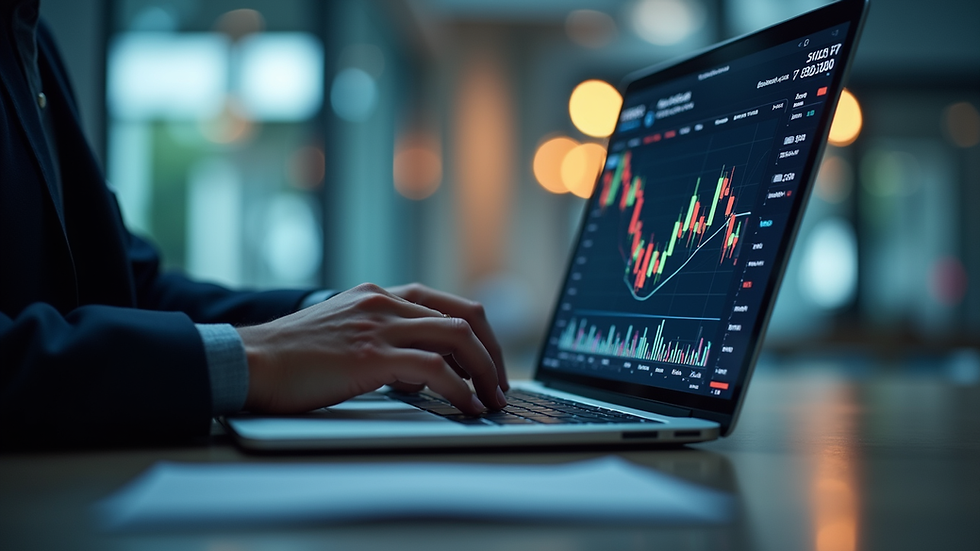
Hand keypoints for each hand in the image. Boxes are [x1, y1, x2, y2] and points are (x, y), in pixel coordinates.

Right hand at [237, 283, 507, 414]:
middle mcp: (385, 302)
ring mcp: (379, 325)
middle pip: (465, 317)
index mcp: (380, 295)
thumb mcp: (344, 334)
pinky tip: (468, 407)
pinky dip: (461, 390)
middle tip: (500, 386)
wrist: (248, 360)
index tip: (490, 364)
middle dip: (492, 354)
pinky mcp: (371, 355)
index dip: (480, 335)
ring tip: (492, 401)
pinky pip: (435, 370)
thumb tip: (418, 375)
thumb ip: (382, 341)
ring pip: (458, 338)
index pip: (450, 305)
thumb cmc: (290, 357)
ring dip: (485, 373)